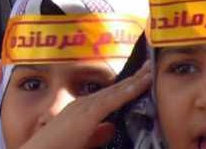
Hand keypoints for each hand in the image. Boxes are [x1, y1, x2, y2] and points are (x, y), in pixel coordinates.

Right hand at [18, 64, 151, 148]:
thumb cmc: (55, 147)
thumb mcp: (81, 141)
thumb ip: (96, 134)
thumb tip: (111, 127)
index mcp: (82, 110)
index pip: (109, 95)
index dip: (126, 85)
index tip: (141, 77)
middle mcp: (83, 103)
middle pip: (114, 88)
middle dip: (133, 77)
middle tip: (150, 65)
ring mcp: (84, 107)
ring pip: (115, 90)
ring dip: (134, 80)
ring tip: (150, 70)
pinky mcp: (86, 114)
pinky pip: (112, 100)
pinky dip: (127, 91)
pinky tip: (139, 85)